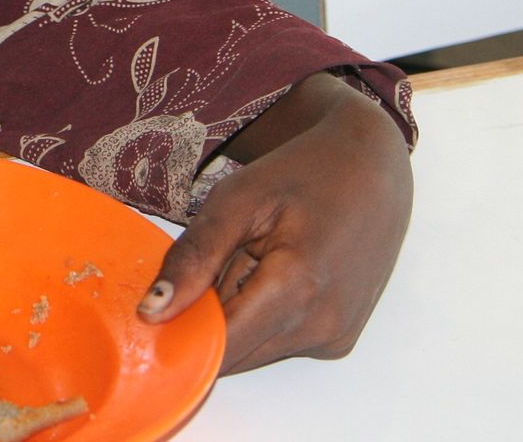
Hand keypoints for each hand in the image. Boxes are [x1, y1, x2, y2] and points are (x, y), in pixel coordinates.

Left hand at [138, 72, 412, 372]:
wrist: (370, 169)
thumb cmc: (302, 174)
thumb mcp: (236, 200)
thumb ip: (193, 258)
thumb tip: (152, 312)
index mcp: (297, 289)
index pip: (217, 347)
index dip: (178, 330)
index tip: (157, 304)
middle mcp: (322, 326)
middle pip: (233, 354)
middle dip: (207, 319)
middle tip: (216, 260)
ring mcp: (335, 337)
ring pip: (253, 351)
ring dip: (235, 316)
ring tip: (251, 259)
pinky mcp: (339, 339)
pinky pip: (278, 343)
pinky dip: (260, 316)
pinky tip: (273, 272)